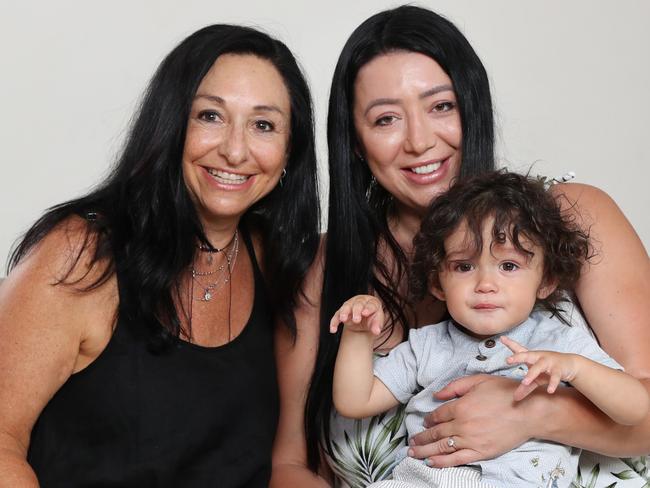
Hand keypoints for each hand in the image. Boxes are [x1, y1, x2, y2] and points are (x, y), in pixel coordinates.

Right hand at [328, 295, 383, 335]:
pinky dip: (334, 322)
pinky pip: (337, 316)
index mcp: (372, 302)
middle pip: (358, 304)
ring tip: (343, 319)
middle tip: (356, 320)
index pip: (371, 305)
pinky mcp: (342, 311)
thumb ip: (377, 326)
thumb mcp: (377, 322)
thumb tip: (376, 332)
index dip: (368, 309)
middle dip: (356, 311)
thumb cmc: (372, 318)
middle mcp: (360, 301)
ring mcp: (350, 305)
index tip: (365, 313)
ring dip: (344, 313)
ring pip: (346, 307)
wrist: (364, 320)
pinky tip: (333, 329)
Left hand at [408, 375, 533, 467]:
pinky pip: (457, 459)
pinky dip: (442, 462)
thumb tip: (436, 394)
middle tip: (411, 442)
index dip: (429, 420)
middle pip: (436, 433)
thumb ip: (455, 386)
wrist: (529, 411)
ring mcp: (471, 440)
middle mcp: (462, 424)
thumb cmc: (505, 392)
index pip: (438, 415)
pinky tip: (432, 463)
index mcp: (461, 406)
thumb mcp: (478, 380)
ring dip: (425, 451)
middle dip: (421, 438)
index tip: (424, 423)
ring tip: (413, 453)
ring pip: (442, 447)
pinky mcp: (481, 452)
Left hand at [501, 336, 579, 400]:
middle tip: (508, 360)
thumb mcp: (536, 378)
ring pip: (539, 367)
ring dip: (531, 374)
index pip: (519, 349)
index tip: (502, 339)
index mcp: (531, 356)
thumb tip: (515, 398)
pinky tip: (550, 390)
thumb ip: (525, 387)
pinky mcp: (558, 369)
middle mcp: (538, 357)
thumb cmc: (548, 369)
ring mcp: (548, 362)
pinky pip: (555, 377)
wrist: (570, 364)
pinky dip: (552, 384)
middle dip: (517, 357)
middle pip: (526, 355)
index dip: (510, 344)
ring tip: (524, 382)